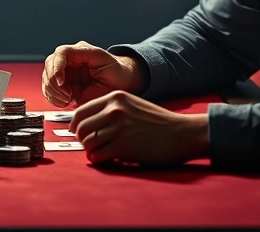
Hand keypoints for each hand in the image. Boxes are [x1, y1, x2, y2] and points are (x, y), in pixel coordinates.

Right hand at [42, 41, 146, 107]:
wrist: (123, 84)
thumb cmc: (116, 70)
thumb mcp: (103, 58)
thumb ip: (86, 55)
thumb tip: (69, 60)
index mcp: (77, 52)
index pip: (59, 54)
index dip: (56, 68)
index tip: (62, 82)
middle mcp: (68, 62)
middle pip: (49, 67)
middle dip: (53, 83)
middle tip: (66, 95)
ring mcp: (65, 75)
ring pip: (47, 80)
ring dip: (53, 92)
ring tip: (67, 99)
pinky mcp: (64, 89)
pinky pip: (50, 92)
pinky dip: (54, 99)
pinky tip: (64, 102)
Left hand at [69, 90, 208, 165]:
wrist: (183, 133)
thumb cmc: (160, 123)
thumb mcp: (133, 106)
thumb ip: (112, 110)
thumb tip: (88, 123)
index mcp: (115, 98)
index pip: (81, 111)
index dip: (76, 125)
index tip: (77, 133)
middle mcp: (114, 110)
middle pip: (81, 128)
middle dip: (82, 140)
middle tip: (91, 146)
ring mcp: (118, 128)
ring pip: (87, 143)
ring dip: (91, 152)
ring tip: (101, 154)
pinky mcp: (123, 146)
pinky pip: (97, 156)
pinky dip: (98, 160)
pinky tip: (107, 160)